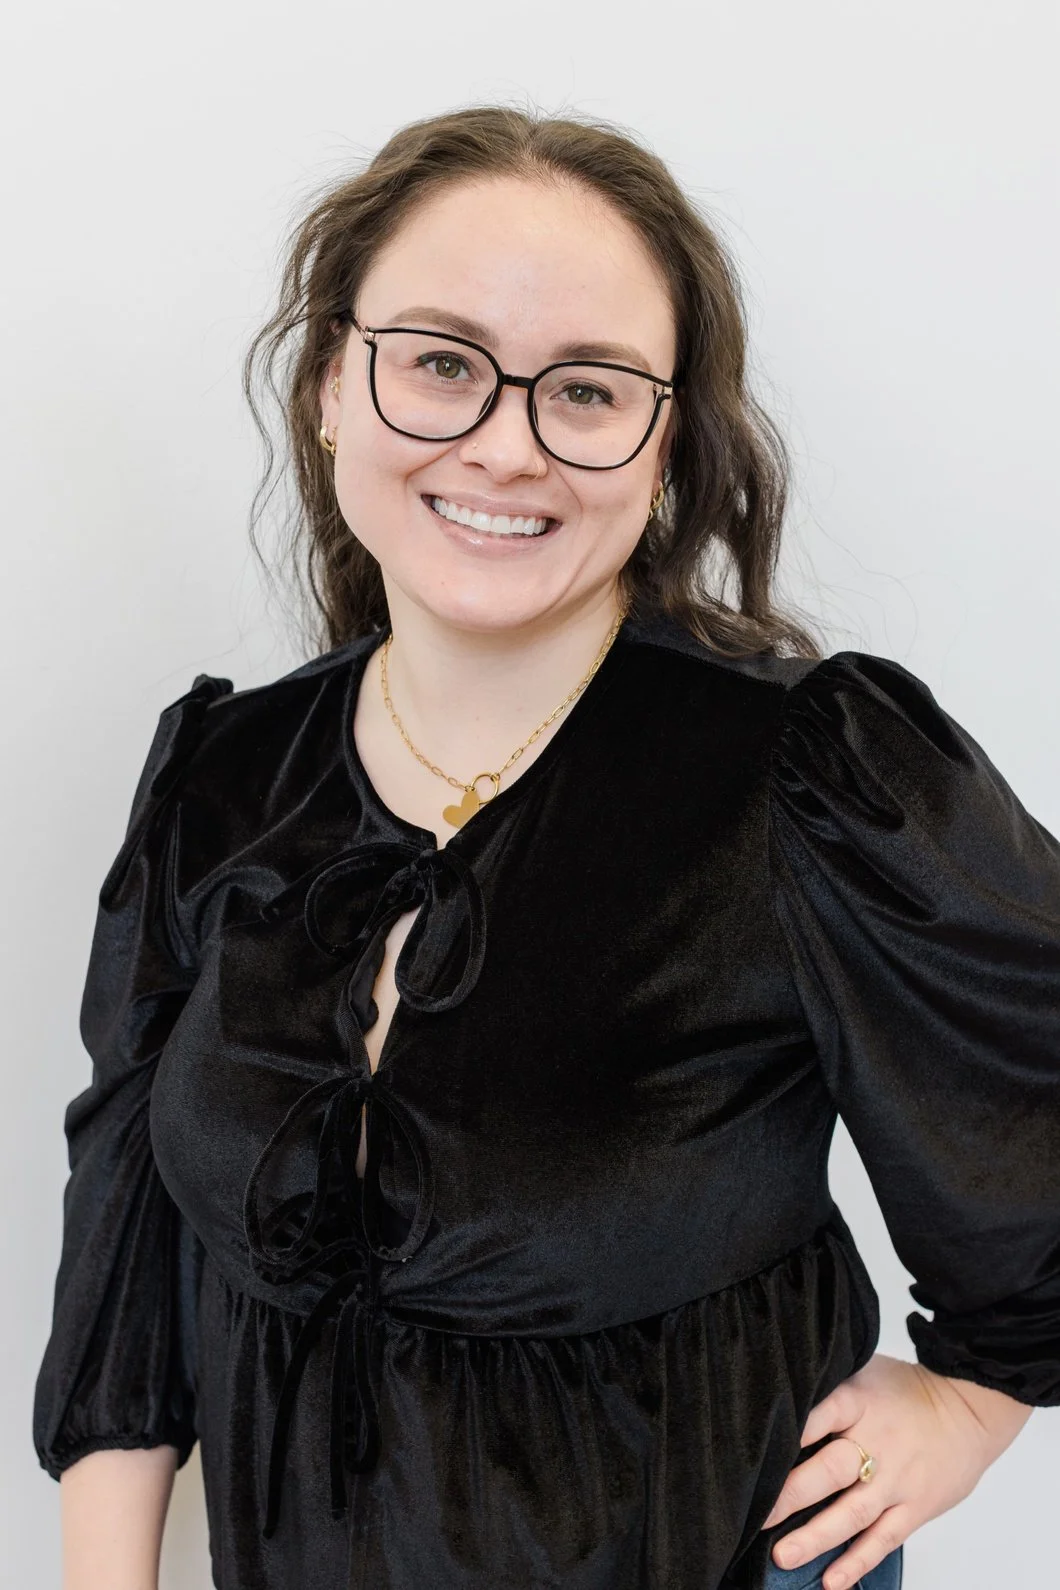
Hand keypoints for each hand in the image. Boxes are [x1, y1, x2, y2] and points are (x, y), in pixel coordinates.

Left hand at [760, 1352, 1032, 1589]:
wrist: (970, 1408)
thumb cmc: (905, 1390)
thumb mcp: (864, 1372)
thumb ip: (827, 1391)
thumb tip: (777, 1396)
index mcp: (859, 1400)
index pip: (820, 1413)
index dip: (791, 1432)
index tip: (759, 1452)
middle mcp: (877, 1441)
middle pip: (831, 1469)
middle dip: (791, 1495)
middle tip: (757, 1514)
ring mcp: (897, 1479)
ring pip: (853, 1513)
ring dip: (817, 1537)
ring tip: (783, 1555)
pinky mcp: (915, 1508)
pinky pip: (883, 1539)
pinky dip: (858, 1561)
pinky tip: (832, 1580)